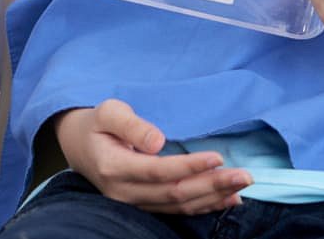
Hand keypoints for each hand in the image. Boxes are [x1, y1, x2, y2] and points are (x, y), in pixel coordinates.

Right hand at [54, 100, 251, 214]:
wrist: (79, 146)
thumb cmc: (97, 124)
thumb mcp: (108, 112)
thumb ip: (131, 125)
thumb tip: (157, 141)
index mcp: (114, 167)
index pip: (158, 171)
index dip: (189, 167)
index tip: (217, 157)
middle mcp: (124, 192)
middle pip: (174, 193)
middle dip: (212, 185)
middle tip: (244, 175)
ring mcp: (134, 203)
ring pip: (179, 206)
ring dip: (213, 198)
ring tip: (241, 186)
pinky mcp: (145, 205)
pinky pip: (177, 210)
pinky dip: (205, 207)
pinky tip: (228, 200)